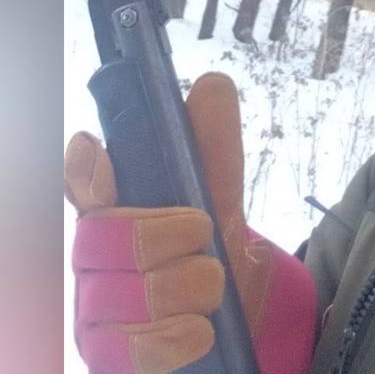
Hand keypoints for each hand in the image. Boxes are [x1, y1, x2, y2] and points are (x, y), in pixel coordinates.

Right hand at [65, 72, 316, 373]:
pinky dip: (174, 338)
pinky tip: (198, 330)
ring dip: (186, 288)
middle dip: (166, 235)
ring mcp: (94, 310)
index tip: (98, 153)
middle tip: (205, 235)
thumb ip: (215, 146)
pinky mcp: (108, 357)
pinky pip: (129, 350)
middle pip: (104, 236)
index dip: (86, 169)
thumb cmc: (212, 248)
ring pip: (123, 295)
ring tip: (211, 286)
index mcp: (113, 205)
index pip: (82, 180)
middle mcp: (93, 256)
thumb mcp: (223, 195)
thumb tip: (211, 84)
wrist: (235, 316)